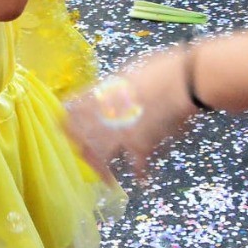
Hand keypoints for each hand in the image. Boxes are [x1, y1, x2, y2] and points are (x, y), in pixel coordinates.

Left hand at [65, 49, 197, 179]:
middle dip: (79, 147)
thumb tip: (106, 93)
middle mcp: (104, 116)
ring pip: (100, 156)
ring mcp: (121, 133)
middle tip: (81, 155)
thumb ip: (113, 87)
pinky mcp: (142, 145)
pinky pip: (136, 166)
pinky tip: (140, 179)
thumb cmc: (159, 68)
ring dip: (102, 169)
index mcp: (101, 94)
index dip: (65, 120)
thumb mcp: (128, 71)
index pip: (72, 110)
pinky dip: (139, 173)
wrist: (184, 81)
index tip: (62, 126)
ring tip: (106, 179)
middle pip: (80, 137)